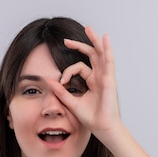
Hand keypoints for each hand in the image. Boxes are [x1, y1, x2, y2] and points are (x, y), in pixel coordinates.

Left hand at [51, 25, 154, 156]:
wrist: (101, 127)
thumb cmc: (91, 117)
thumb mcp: (71, 102)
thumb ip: (61, 91)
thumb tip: (48, 81)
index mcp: (92, 81)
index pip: (78, 67)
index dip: (67, 72)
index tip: (61, 81)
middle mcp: (99, 76)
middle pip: (91, 55)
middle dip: (80, 45)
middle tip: (66, 40)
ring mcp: (105, 76)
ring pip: (101, 54)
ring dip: (95, 41)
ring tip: (89, 29)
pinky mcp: (109, 79)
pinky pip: (109, 61)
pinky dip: (107, 49)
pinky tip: (104, 38)